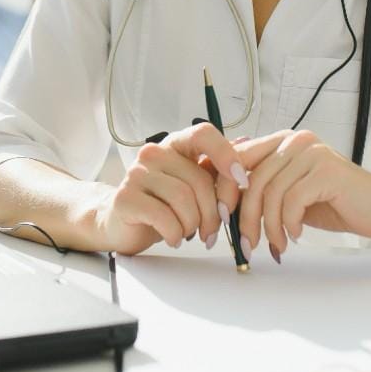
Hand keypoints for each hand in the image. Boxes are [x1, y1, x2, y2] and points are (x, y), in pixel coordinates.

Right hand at [92, 122, 249, 255]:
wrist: (124, 224)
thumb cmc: (164, 203)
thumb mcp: (194, 183)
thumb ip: (216, 167)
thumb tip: (246, 143)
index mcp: (176, 144)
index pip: (204, 133)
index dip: (226, 155)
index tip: (241, 179)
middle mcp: (154, 152)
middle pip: (199, 180)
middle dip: (213, 213)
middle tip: (211, 231)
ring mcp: (136, 173)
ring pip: (184, 200)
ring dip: (193, 225)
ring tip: (188, 232)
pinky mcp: (125, 198)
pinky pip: (164, 217)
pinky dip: (176, 234)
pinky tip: (173, 238)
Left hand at [234, 129, 370, 258]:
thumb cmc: (337, 204)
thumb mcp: (292, 194)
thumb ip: (265, 189)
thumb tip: (226, 203)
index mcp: (283, 141)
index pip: (238, 158)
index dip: (224, 189)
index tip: (221, 218)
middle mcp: (295, 140)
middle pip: (251, 177)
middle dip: (243, 215)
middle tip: (246, 242)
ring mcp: (312, 153)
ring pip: (270, 192)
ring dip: (268, 226)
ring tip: (277, 244)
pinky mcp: (326, 171)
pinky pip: (292, 200)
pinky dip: (290, 223)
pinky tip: (296, 234)